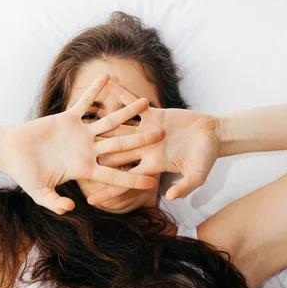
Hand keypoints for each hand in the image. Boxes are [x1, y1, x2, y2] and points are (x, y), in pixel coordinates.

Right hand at [3, 75, 164, 213]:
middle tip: (162, 134)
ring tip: (146, 102)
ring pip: (109, 121)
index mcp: (84, 169)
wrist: (12, 153)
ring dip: (127, 111)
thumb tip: (70, 208)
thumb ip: (53, 203)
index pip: (114, 176)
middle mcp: (88, 150)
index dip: (133, 179)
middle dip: (141, 139)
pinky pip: (85, 102)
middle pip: (120, 144)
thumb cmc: (25, 174)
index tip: (153, 183)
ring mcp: (81, 134)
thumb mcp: (40, 193)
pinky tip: (109, 77)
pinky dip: (96, 90)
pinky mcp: (68, 118)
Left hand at [88, 83, 219, 205]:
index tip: (91, 202)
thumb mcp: (197, 175)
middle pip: (114, 154)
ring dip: (101, 123)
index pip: (125, 180)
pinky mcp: (153, 114)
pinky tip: (107, 85)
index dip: (109, 190)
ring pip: (118, 127)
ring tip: (79, 119)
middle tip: (73, 161)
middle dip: (94, 158)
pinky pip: (133, 103)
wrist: (213, 135)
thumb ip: (185, 187)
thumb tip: (171, 198)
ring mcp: (146, 131)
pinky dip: (121, 94)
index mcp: (151, 165)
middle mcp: (144, 149)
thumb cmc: (206, 158)